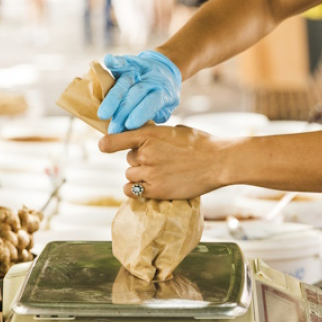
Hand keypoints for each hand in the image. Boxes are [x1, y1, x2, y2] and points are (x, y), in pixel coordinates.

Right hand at [97, 50, 181, 133]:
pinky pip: (122, 62)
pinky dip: (115, 61)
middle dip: (123, 112)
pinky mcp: (129, 64)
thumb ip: (158, 115)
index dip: (141, 112)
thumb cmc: (162, 95)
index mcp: (163, 92)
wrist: (165, 70)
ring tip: (103, 114)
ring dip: (113, 98)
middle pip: (135, 95)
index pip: (152, 102)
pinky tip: (108, 61)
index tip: (129, 125)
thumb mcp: (168, 107)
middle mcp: (150, 80)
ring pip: (124, 83)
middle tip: (113, 129)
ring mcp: (138, 72)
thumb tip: (143, 127)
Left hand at [99, 125, 230, 199]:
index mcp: (148, 135)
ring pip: (130, 175)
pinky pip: (132, 191)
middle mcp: (145, 154)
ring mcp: (149, 173)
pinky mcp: (155, 190)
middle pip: (128, 159)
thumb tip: (142, 142)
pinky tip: (148, 186)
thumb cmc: (199, 143)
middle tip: (159, 160)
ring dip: (139, 175)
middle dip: (139, 160)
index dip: (107, 144)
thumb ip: (154, 136)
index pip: (115, 140)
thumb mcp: (173, 131)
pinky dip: (136, 189)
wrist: (218, 161)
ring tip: (160, 173)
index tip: (103, 147)